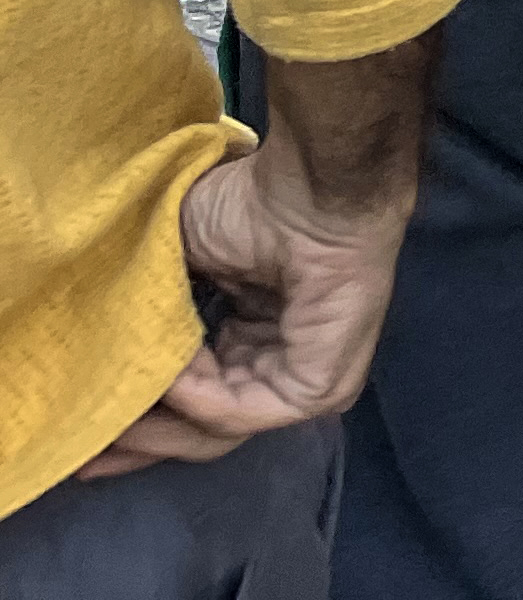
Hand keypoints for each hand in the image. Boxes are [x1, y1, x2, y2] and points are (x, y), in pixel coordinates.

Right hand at [79, 135, 415, 477]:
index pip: (190, 402)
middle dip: (136, 444)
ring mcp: (302, 382)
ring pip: (214, 429)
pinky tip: (164, 377)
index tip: (75, 435)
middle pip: (199, 429)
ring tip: (104, 425)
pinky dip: (194, 398)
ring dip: (153, 427)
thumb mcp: (174, 265)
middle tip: (77, 460)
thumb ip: (145, 322)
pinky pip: (239, 410)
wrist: (308, 189)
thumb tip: (95, 367)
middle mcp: (276, 365)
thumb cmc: (249, 208)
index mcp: (249, 338)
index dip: (134, 416)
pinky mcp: (320, 387)